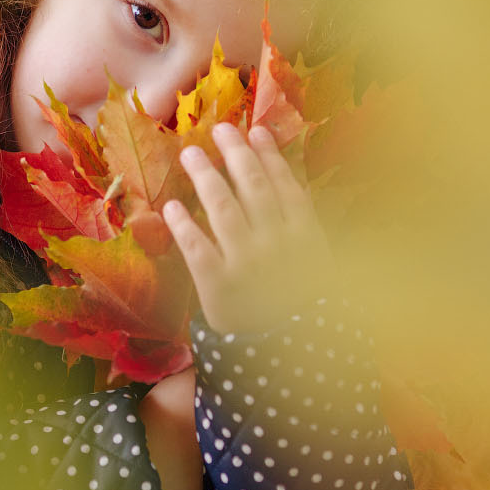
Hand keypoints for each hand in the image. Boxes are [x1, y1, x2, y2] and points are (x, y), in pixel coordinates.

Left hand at [164, 121, 333, 334]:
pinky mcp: (218, 287)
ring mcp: (248, 265)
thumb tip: (289, 179)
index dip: (271, 157)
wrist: (286, 359)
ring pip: (223, 209)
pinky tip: (173, 206)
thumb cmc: (301, 308)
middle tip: (220, 130)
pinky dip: (184, 225)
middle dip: (236, 154)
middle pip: (253, 188)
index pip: (287, 186)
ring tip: (191, 155)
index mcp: (306, 238)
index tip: (257, 131)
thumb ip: (303, 226)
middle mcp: (278, 246)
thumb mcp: (317, 266)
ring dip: (206, 177)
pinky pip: (197, 248)